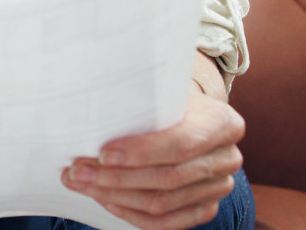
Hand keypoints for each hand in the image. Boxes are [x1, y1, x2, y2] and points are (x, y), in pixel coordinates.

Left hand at [60, 84, 244, 229]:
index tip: (103, 154)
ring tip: (80, 182)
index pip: (182, 143)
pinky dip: (130, 213)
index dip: (141, 152)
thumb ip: (139, 96)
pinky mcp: (205, 208)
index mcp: (222, 122)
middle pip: (169, 178)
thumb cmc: (168, 99)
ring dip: (115, 196)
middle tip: (77, 170)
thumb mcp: (161, 89)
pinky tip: (104, 199)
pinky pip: (165, 222)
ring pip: (163, 204)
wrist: (189, 116)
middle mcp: (227, 158)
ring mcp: (218, 187)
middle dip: (117, 177)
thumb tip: (90, 104)